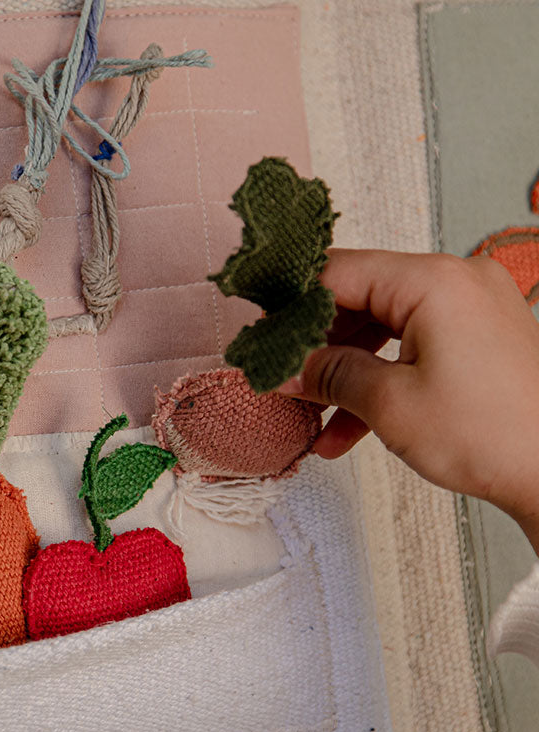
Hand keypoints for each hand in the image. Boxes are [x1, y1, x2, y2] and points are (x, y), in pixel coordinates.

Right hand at [279, 249, 538, 551]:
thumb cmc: (492, 434)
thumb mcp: (389, 404)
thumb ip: (330, 375)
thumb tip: (289, 368)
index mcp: (434, 281)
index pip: (339, 272)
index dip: (292, 305)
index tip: (263, 335)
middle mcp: (457, 282)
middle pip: (360, 298)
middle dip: (317, 346)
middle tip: (282, 379)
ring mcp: (472, 308)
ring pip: (383, 328)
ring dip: (344, 372)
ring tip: (312, 415)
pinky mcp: (479, 337)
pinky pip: (412, 346)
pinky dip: (379, 378)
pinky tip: (348, 425)